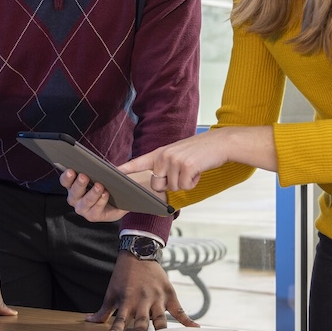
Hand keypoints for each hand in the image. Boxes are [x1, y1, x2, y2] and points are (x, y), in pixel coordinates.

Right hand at [59, 168, 133, 221]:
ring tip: (99, 186)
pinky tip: (105, 194)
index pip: (65, 181)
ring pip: (86, 201)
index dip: (66, 177)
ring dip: (92, 193)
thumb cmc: (107, 185)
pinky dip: (101, 201)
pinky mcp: (93, 216)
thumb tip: (108, 165)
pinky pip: (96, 209)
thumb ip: (104, 168)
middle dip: (79, 184)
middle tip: (84, 176)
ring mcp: (83, 209)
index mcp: (73, 185)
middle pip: (74, 192)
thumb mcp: (105, 174)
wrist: (118, 202)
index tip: (71, 171)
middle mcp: (75, 198)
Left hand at [86, 254, 197, 330]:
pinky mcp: (169, 295)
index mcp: (127, 300)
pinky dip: (188, 320)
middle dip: (139, 330)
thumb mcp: (111, 292)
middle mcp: (143, 300)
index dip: (116, 328)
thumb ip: (104, 310)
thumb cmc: (123, 275)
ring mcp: (158, 298)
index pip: (120, 318)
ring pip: (160, 318)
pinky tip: (195, 328)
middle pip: (142, 320)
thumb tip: (89, 321)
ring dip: (160, 329)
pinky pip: (180, 310)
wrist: (139, 253)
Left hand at [123, 126, 276, 190]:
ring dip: (185, 183)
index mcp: (160, 152)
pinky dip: (194, 183)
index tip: (111, 174)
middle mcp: (164, 156)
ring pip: (173, 187)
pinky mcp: (186, 166)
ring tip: (193, 169)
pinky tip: (198, 171)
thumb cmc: (200, 152)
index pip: (138, 162)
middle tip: (184, 172)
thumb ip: (165, 165)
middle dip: (171, 184)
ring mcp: (174, 160)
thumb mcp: (178, 154)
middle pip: (158, 185)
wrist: (220, 143)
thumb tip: (159, 184)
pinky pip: (185, 186)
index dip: (124, 170)